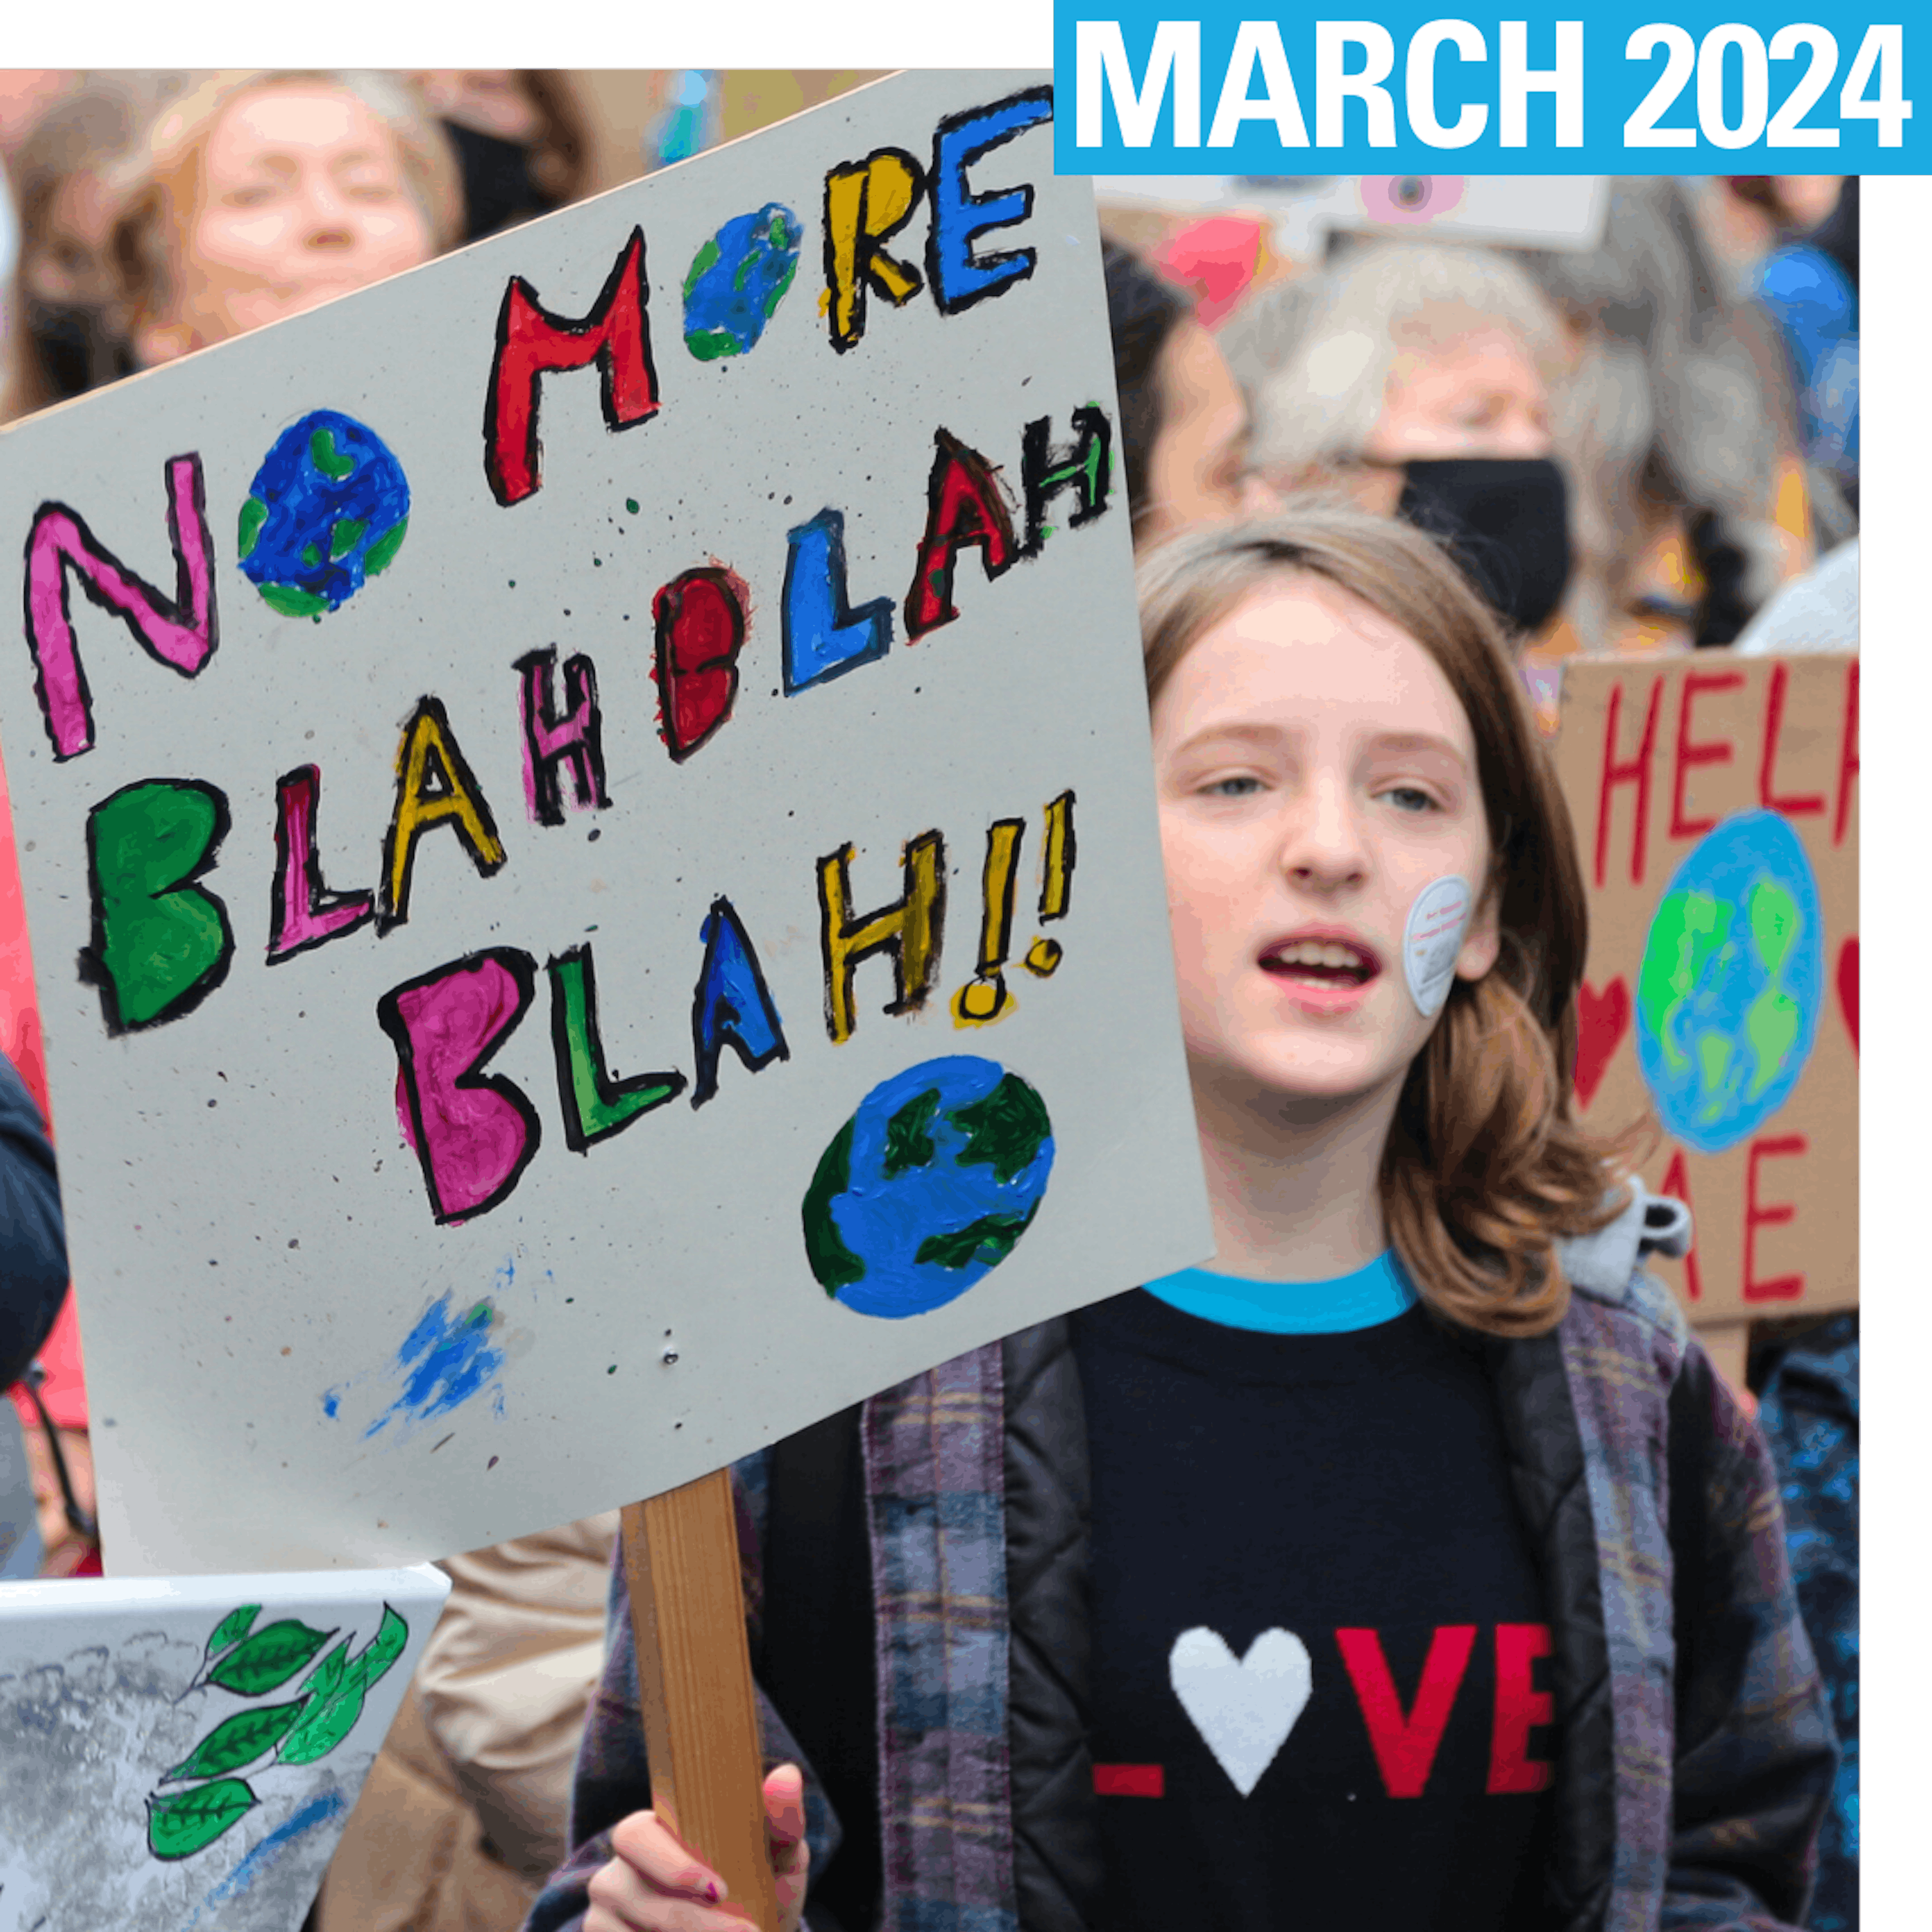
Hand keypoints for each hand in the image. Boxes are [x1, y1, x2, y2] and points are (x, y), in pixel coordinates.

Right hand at [585, 1764, 809, 1931]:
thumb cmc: (762, 1886)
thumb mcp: (777, 1856)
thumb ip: (782, 1820)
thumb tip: (787, 1774)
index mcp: (649, 1833)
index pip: (636, 1836)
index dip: (672, 1866)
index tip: (720, 1891)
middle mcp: (617, 1874)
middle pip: (633, 1894)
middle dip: (690, 1920)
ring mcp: (604, 1919)